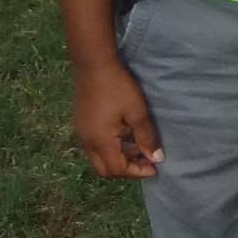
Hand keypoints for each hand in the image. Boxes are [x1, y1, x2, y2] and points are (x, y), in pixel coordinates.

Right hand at [73, 58, 161, 177]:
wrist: (94, 65)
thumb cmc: (118, 88)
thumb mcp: (137, 113)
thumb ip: (146, 137)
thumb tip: (156, 159)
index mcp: (100, 141)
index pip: (116, 169)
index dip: (136, 172)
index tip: (155, 168)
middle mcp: (87, 141)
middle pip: (105, 169)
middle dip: (127, 169)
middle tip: (147, 160)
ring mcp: (82, 132)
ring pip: (99, 157)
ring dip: (119, 158)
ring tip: (140, 147)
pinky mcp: (81, 124)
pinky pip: (95, 146)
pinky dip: (112, 148)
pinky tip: (126, 136)